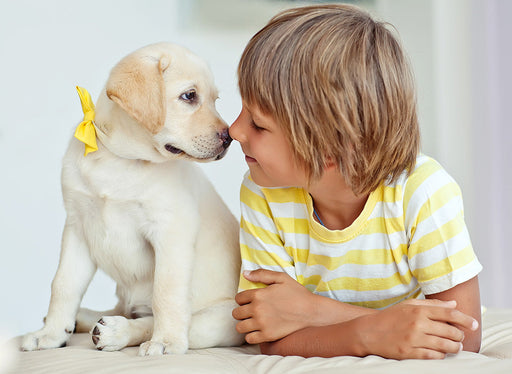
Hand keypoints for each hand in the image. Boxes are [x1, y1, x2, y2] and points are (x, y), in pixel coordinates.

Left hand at [232, 269, 315, 343]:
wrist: (311, 312)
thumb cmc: (297, 293)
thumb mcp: (281, 278)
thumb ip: (262, 274)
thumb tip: (245, 274)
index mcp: (258, 294)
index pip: (238, 298)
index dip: (242, 299)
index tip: (249, 301)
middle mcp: (257, 309)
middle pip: (236, 313)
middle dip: (241, 311)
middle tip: (250, 311)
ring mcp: (262, 324)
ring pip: (239, 327)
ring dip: (244, 324)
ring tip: (252, 322)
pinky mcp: (267, 336)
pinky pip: (249, 339)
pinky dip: (251, 335)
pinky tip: (257, 331)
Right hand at [355, 299, 478, 359]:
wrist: (368, 332)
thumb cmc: (390, 317)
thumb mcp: (409, 306)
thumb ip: (432, 305)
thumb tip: (454, 305)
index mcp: (418, 311)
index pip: (449, 314)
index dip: (465, 319)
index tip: (474, 324)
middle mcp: (417, 324)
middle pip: (450, 332)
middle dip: (459, 336)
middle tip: (460, 337)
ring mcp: (413, 339)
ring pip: (444, 346)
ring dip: (454, 348)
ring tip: (454, 347)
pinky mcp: (409, 353)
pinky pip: (433, 357)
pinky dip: (440, 356)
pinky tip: (440, 353)